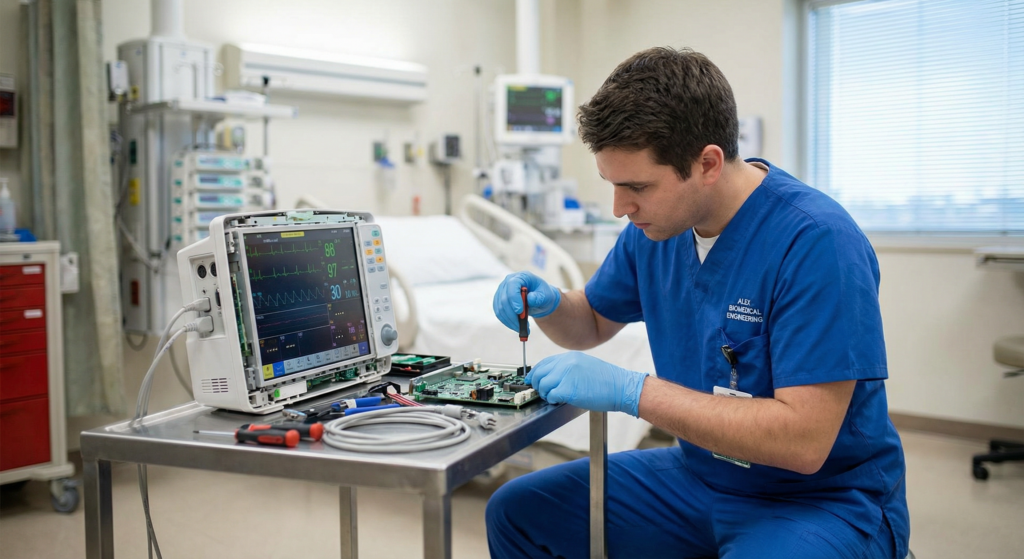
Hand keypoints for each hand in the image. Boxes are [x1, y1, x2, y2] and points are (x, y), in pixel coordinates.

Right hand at [492, 271, 561, 332]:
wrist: (539, 300)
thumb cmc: (543, 295)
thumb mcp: (546, 296)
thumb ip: (539, 297)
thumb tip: (530, 299)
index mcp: (521, 277)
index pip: (512, 285)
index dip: (514, 298)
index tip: (519, 311)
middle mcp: (508, 282)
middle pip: (504, 298)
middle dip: (512, 314)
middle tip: (521, 325)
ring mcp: (502, 291)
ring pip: (500, 308)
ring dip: (510, 320)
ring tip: (521, 328)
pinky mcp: (499, 301)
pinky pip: (499, 313)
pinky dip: (507, 321)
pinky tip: (516, 326)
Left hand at [526, 352, 648, 416]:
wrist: (621, 387)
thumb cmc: (607, 381)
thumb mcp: (586, 365)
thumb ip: (568, 368)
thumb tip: (552, 377)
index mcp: (570, 357)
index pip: (544, 363)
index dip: (535, 373)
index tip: (532, 380)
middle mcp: (566, 363)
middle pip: (539, 374)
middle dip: (538, 385)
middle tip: (544, 392)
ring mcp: (566, 375)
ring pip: (543, 385)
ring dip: (546, 394)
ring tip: (555, 397)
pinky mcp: (568, 389)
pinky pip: (551, 395)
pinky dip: (553, 400)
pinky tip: (560, 401)